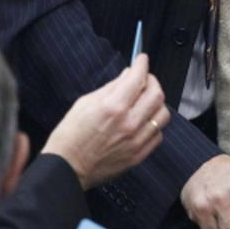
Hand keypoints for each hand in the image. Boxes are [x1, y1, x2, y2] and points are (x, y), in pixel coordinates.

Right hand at [42, 53, 166, 187]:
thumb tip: (128, 75)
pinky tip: (143, 121)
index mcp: (113, 107)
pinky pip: (158, 134)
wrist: (67, 168)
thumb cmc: (70, 135)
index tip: (142, 60)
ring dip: (156, 103)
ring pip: (162, 114)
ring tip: (145, 101)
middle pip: (157, 94)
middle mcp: (129, 123)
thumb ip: (111, 88)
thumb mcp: (85, 103)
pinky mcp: (138, 155)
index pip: (138, 78)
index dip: (142, 64)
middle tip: (144, 79)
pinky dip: (153, 124)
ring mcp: (136, 141)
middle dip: (152, 81)